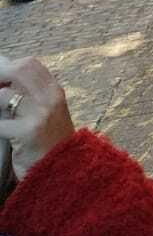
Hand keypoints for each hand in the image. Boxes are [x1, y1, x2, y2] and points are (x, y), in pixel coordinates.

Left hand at [0, 56, 75, 181]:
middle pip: (19, 70)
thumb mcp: (48, 113)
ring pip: (3, 96)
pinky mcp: (28, 132)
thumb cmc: (50, 143)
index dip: (7, 67)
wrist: (64, 171)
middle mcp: (50, 98)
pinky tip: (2, 133)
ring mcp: (40, 114)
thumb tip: (3, 83)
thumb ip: (31, 96)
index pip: (29, 64)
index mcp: (55, 91)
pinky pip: (0, 123)